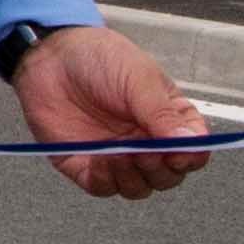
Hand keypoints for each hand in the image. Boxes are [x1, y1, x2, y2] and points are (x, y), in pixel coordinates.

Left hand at [8, 23, 210, 199]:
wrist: (50, 56)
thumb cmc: (99, 58)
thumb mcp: (139, 79)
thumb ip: (162, 114)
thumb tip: (190, 143)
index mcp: (168, 119)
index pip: (192, 150)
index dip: (191, 157)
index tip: (180, 153)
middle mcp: (146, 142)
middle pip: (168, 176)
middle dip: (160, 170)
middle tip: (146, 152)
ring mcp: (117, 155)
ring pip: (138, 187)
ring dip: (134, 177)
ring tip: (121, 153)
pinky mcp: (86, 164)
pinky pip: (103, 187)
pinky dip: (106, 180)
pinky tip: (101, 160)